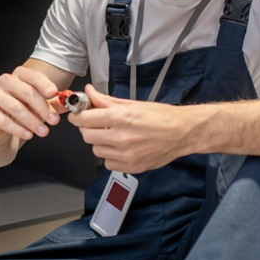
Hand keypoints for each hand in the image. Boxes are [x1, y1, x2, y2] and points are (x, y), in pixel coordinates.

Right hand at [0, 66, 65, 141]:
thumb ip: (54, 103)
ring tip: (44, 132)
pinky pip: (2, 120)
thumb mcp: (39, 106)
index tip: (53, 93)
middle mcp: (5, 82)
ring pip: (16, 107)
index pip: (32, 76)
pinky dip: (17, 129)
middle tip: (54, 121)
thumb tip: (70, 103)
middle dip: (43, 108)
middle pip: (26, 92)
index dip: (44, 84)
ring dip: (32, 121)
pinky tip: (28, 135)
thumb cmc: (21, 110)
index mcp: (19, 75)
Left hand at [67, 84, 196, 172]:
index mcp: (120, 117)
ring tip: (112, 136)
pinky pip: (108, 163)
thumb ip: (106, 100)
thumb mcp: (132, 104)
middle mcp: (121, 137)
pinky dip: (110, 156)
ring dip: (100, 142)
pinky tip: (120, 148)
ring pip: (96, 150)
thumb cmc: (161, 117)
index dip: (77, 116)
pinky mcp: (131, 166)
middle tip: (95, 124)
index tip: (77, 115)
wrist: (182, 132)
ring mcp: (126, 154)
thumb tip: (89, 93)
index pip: (84, 119)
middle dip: (88, 129)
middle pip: (87, 136)